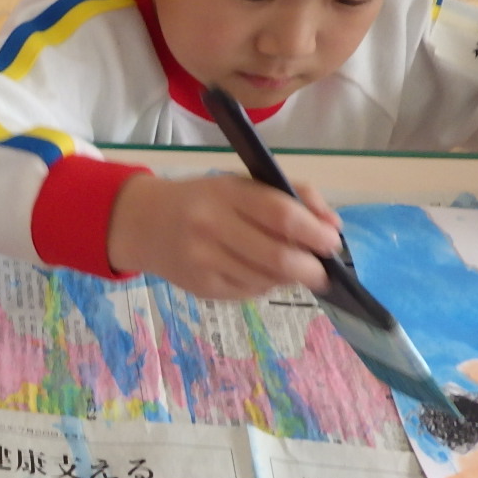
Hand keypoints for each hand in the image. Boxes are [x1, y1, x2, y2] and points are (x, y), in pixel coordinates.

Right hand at [106, 172, 343, 299]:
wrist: (144, 224)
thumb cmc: (203, 200)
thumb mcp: (240, 184)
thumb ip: (291, 195)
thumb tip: (333, 226)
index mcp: (225, 193)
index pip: (280, 214)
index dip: (314, 232)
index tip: (332, 242)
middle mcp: (211, 227)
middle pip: (277, 256)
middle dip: (311, 268)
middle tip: (323, 271)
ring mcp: (204, 261)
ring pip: (266, 279)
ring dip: (288, 278)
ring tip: (290, 268)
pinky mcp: (202, 288)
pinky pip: (250, 292)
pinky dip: (265, 285)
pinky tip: (259, 273)